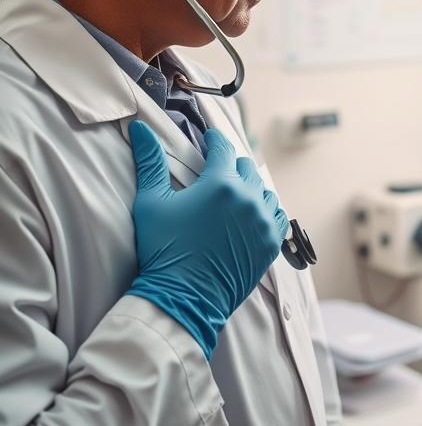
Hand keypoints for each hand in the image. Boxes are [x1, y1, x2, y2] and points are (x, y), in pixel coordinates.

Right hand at [126, 121, 287, 357]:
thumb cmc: (163, 250)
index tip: (209, 139)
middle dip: (230, 165)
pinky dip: (266, 210)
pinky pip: (277, 215)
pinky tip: (252, 214)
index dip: (214, 140)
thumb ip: (149, 161)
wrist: (183, 298)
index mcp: (220, 184)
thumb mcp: (150, 203)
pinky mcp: (271, 243)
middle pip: (246, 167)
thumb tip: (140, 127)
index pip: (223, 147)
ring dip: (250, 188)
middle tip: (217, 171)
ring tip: (234, 195)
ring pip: (264, 190)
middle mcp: (248, 198)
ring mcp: (264, 222)